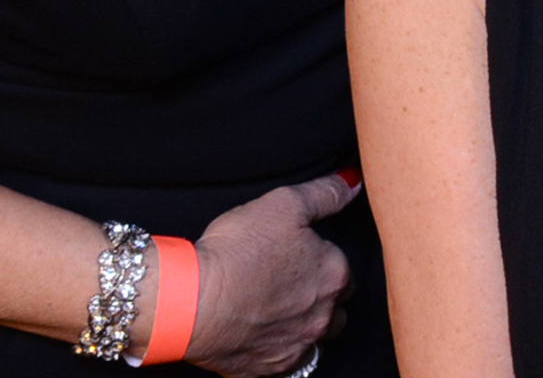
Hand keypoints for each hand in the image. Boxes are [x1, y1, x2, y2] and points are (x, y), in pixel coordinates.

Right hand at [187, 171, 359, 375]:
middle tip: (288, 284)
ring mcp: (296, 346)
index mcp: (333, 275)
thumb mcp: (283, 204)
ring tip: (278, 311)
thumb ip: (324, 194)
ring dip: (304, 326)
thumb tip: (352, 183)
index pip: (342, 269)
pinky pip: (286, 363)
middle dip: (319, 297)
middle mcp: (322, 315)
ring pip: (314, 337)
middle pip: (335, 307)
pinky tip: (261, 335)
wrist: (190, 302)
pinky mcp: (268, 369)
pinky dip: (278, 349)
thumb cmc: (235, 252)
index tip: (298, 257)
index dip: (320, 261)